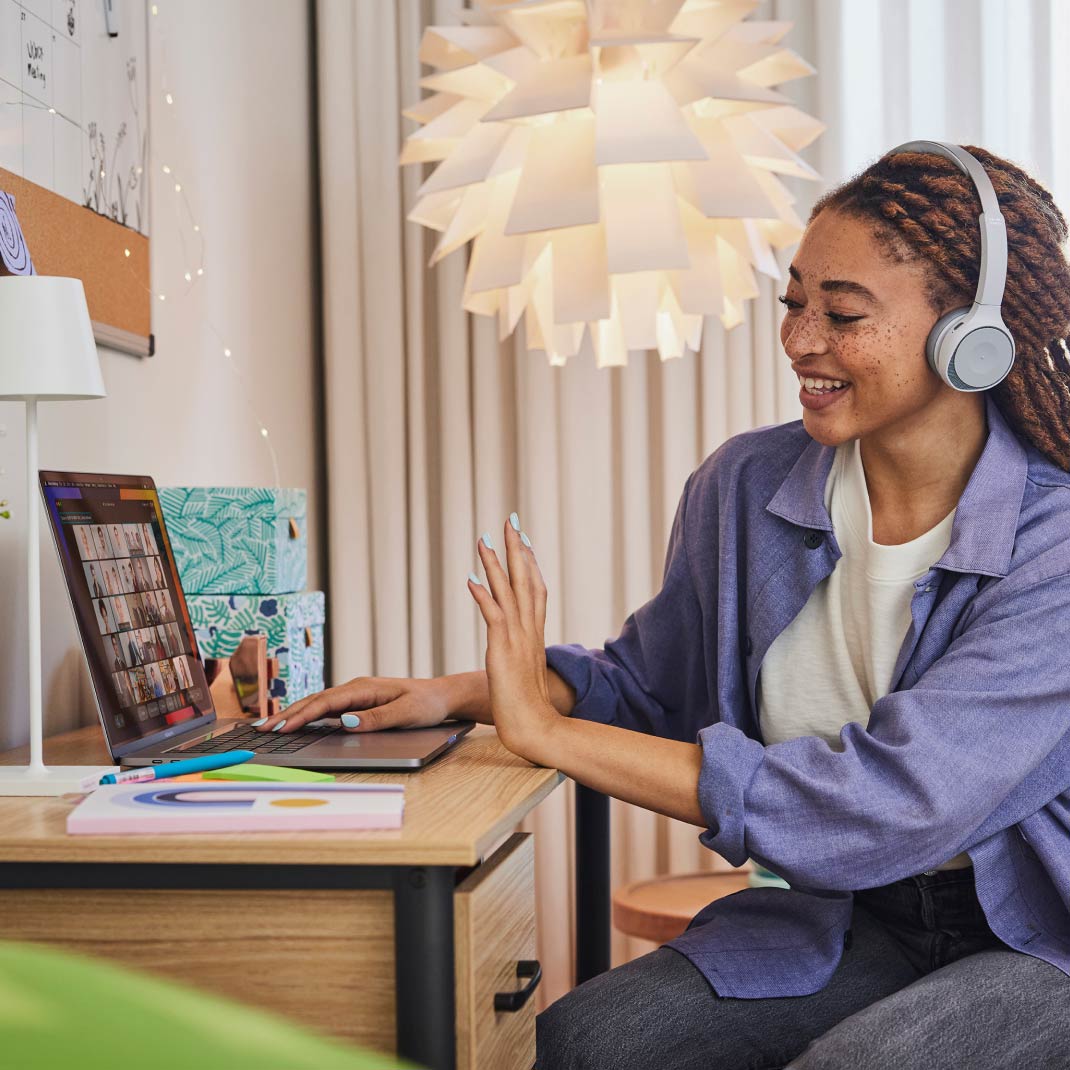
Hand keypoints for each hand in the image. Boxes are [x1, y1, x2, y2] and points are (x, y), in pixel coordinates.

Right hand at [252, 676, 452, 733]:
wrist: (442, 696)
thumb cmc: (426, 704)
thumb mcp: (406, 713)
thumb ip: (376, 718)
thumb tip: (344, 722)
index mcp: (364, 688)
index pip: (326, 702)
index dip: (301, 715)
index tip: (281, 728)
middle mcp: (356, 688)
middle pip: (315, 701)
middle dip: (287, 714)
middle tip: (262, 729)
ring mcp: (355, 694)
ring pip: (318, 704)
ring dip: (294, 714)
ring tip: (269, 726)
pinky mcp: (357, 702)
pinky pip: (327, 708)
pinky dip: (308, 715)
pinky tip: (295, 723)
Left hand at [467, 515, 560, 762]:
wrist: (537, 729)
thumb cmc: (530, 710)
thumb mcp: (526, 675)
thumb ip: (523, 657)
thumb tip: (515, 649)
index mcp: (535, 635)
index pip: (536, 590)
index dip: (530, 563)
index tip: (524, 539)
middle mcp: (530, 631)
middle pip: (526, 581)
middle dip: (517, 549)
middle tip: (510, 520)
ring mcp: (518, 640)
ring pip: (509, 592)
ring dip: (497, 563)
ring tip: (485, 538)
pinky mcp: (504, 651)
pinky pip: (493, 617)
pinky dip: (483, 596)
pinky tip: (472, 579)